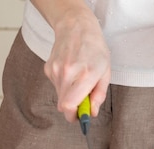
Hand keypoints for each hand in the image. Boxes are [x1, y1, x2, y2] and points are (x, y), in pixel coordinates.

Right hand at [39, 2, 110, 121]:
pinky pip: (55, 86)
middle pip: (63, 105)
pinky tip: (70, 71)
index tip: (80, 117)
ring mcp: (56, 70)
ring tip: (77, 79)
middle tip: (82, 100)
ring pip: (59, 96)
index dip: (74, 116)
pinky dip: (63, 84)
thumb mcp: (105, 71)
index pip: (70, 105)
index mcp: (85, 74)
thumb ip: (99, 94)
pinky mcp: (48, 69)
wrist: (76, 26)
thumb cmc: (94, 48)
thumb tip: (92, 112)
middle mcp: (68, 73)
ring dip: (68, 94)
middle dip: (73, 108)